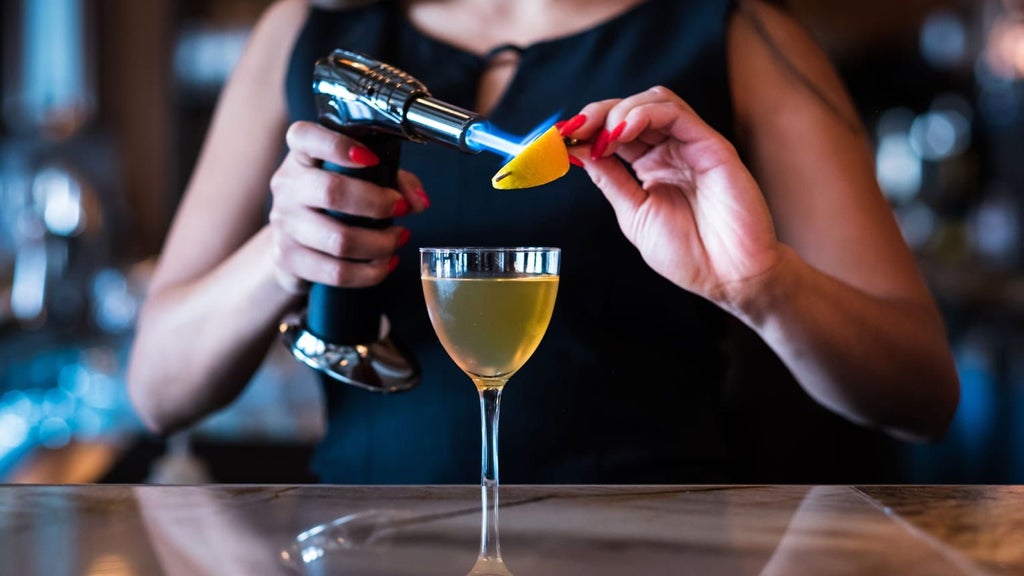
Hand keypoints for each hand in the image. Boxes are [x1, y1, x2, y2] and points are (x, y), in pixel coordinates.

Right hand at [268, 121, 428, 292]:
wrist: (293, 243)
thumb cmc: (334, 202)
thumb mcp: (364, 179)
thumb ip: (396, 180)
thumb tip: (419, 201)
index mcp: (301, 156)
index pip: (304, 137)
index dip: (337, 145)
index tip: (371, 158)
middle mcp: (287, 186)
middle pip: (331, 192)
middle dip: (377, 203)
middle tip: (400, 209)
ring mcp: (284, 224)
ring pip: (339, 240)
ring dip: (380, 243)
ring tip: (398, 239)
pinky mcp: (288, 259)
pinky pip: (337, 272)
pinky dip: (370, 272)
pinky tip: (385, 263)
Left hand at [567, 86, 782, 307]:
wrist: (728, 277)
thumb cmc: (688, 253)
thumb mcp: (634, 214)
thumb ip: (610, 180)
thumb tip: (577, 151)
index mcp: (650, 166)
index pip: (615, 130)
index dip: (586, 129)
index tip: (559, 139)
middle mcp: (670, 150)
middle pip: (631, 108)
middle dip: (596, 114)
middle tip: (573, 131)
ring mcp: (691, 145)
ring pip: (654, 101)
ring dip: (619, 111)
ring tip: (603, 136)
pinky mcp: (711, 146)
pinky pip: (676, 114)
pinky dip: (645, 114)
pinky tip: (623, 131)